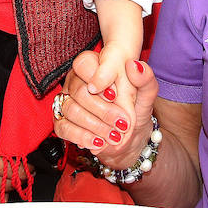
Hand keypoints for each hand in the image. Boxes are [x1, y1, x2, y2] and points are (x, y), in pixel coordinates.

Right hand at [54, 52, 157, 168]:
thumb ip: (145, 79)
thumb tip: (134, 66)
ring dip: (95, 125)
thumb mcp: (146, 95)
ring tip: (114, 136)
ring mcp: (66, 101)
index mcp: (94, 67)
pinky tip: (98, 142)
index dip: (99, 80)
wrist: (129, 137)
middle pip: (79, 91)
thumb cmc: (135, 109)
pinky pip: (63, 127)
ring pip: (71, 110)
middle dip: (103, 110)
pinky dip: (82, 137)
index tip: (114, 96)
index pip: (84, 64)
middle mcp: (76, 81)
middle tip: (122, 123)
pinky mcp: (62, 121)